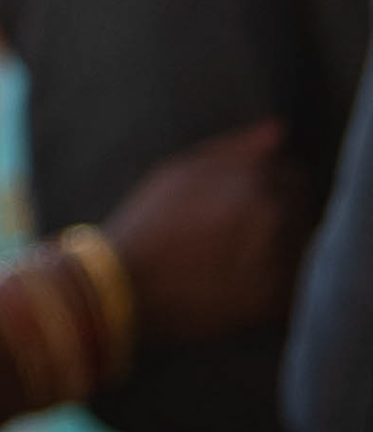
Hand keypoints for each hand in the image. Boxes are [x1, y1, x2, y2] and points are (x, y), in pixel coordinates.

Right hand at [109, 119, 305, 345]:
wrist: (129, 290)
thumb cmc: (150, 224)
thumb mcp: (180, 172)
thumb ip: (234, 149)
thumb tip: (279, 130)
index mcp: (253, 181)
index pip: (291, 174)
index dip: (268, 185)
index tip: (241, 201)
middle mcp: (274, 218)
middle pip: (302, 207)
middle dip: (279, 212)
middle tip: (236, 230)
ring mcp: (279, 261)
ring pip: (302, 243)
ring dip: (283, 244)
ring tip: (238, 255)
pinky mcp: (277, 301)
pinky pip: (298, 280)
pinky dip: (281, 277)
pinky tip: (244, 280)